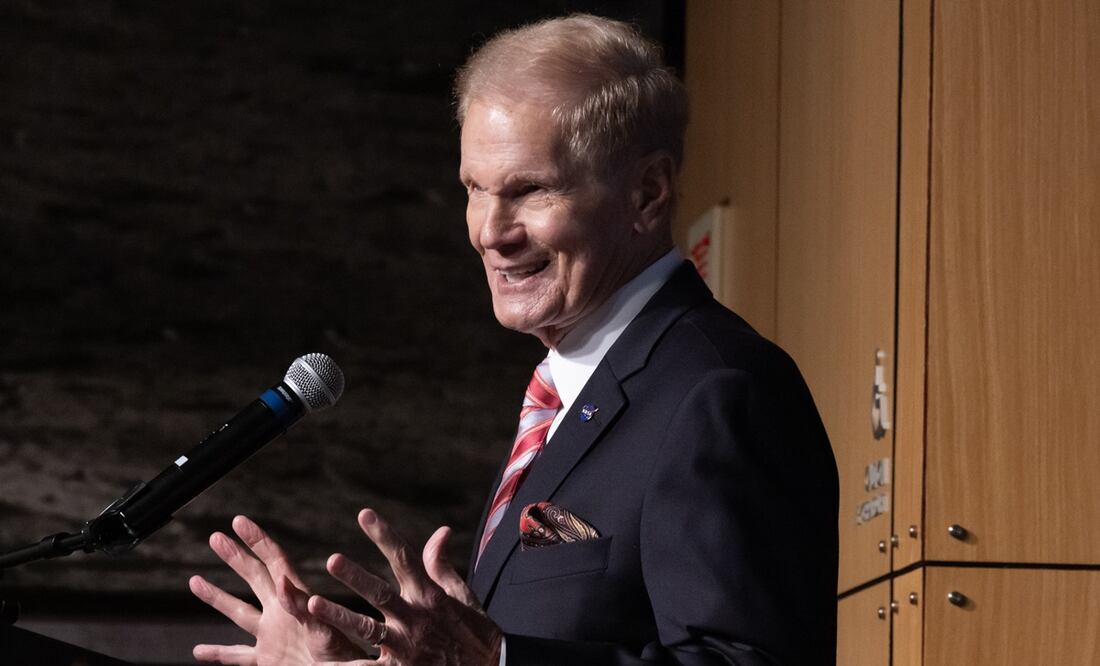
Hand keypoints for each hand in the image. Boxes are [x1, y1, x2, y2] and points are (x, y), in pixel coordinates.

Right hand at [189, 515, 364, 665]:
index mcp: (298, 601)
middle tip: (215, 536)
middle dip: (235, 557)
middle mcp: (281, 613)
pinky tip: (199, 651)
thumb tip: (281, 579)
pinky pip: (236, 656)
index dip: (257, 540)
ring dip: (216, 597)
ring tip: (194, 581)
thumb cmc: (343, 658)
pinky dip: (217, 654)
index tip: (239, 521)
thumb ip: (301, 608)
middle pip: (254, 578)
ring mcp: (272, 636)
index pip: (275, 562)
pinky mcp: (267, 660)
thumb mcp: (324, 631)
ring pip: (238, 613)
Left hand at [306, 508, 502, 665]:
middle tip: (332, 559)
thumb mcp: (462, 595)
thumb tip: (441, 531)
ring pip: (366, 628)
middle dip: (355, 576)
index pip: (404, 558)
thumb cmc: (473, 633)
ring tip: (312, 603)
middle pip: (380, 592)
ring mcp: (406, 647)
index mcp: (429, 595)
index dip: (384, 535)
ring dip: (339, 616)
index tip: (364, 514)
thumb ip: (441, 566)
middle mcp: (416, 618)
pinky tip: (323, 662)